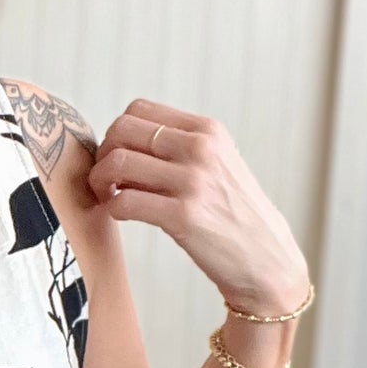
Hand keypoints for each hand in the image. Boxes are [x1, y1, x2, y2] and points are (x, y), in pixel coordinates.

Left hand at [89, 98, 309, 312]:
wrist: (266, 258)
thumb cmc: (233, 214)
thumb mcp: (216, 165)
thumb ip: (177, 149)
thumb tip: (120, 145)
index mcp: (208, 130)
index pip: (139, 109)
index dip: (117, 133)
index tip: (119, 157)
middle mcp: (201, 148)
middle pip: (122, 130)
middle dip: (103, 154)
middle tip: (107, 179)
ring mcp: (193, 181)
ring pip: (118, 162)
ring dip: (101, 181)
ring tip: (109, 197)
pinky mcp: (183, 216)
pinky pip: (124, 202)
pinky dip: (113, 208)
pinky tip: (122, 215)